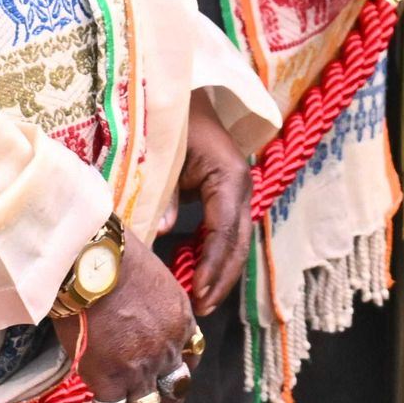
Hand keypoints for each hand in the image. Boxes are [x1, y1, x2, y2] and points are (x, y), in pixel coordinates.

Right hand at [56, 237, 197, 402]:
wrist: (88, 260)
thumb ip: (152, 303)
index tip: (168, 382)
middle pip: (174, 392)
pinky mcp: (111, 380)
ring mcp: (141, 368)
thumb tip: (136, 311)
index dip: (179, 375)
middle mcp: (168, 349)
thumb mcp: (152, 276)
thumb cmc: (113, 255)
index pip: (191, 358)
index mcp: (181, 320)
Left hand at [179, 102, 252, 313]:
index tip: (197, 293)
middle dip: (221, 278)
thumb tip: (163, 230)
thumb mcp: (163, 155)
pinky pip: (225, 232)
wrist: (181, 94)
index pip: (225, 231)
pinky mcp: (227, 195)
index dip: (212, 265)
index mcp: (229, 175)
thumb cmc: (171, 120)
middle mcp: (240, 186)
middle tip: (200, 308)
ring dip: (221, 272)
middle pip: (238, 243)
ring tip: (200, 301)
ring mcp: (237, 192)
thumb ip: (162, 192)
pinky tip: (198, 276)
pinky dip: (214, 256)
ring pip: (236, 241)